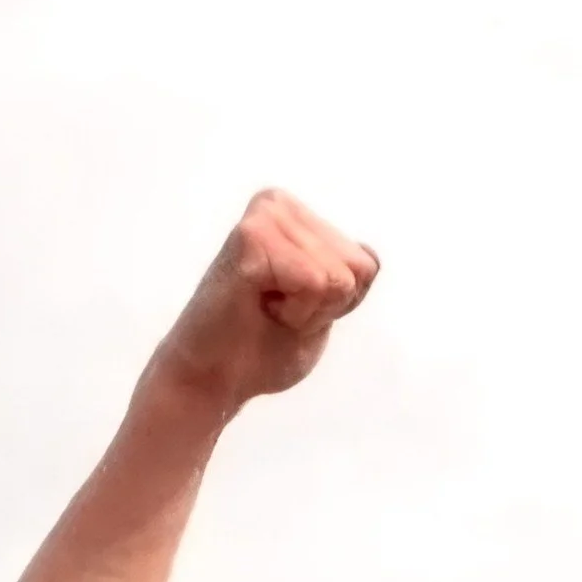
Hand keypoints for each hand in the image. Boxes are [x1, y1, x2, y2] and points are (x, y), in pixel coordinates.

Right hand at [151, 188, 379, 420]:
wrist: (212, 378)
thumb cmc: (262, 347)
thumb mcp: (323, 308)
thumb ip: (347, 276)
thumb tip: (368, 254)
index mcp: (296, 216)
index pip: (365, 263)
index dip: (338, 304)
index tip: (293, 309)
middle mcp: (279, 204)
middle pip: (358, 268)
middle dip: (325, 306)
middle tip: (277, 311)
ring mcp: (265, 216)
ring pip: (339, 277)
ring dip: (308, 310)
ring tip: (267, 309)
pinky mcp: (252, 237)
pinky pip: (315, 283)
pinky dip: (295, 312)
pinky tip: (259, 308)